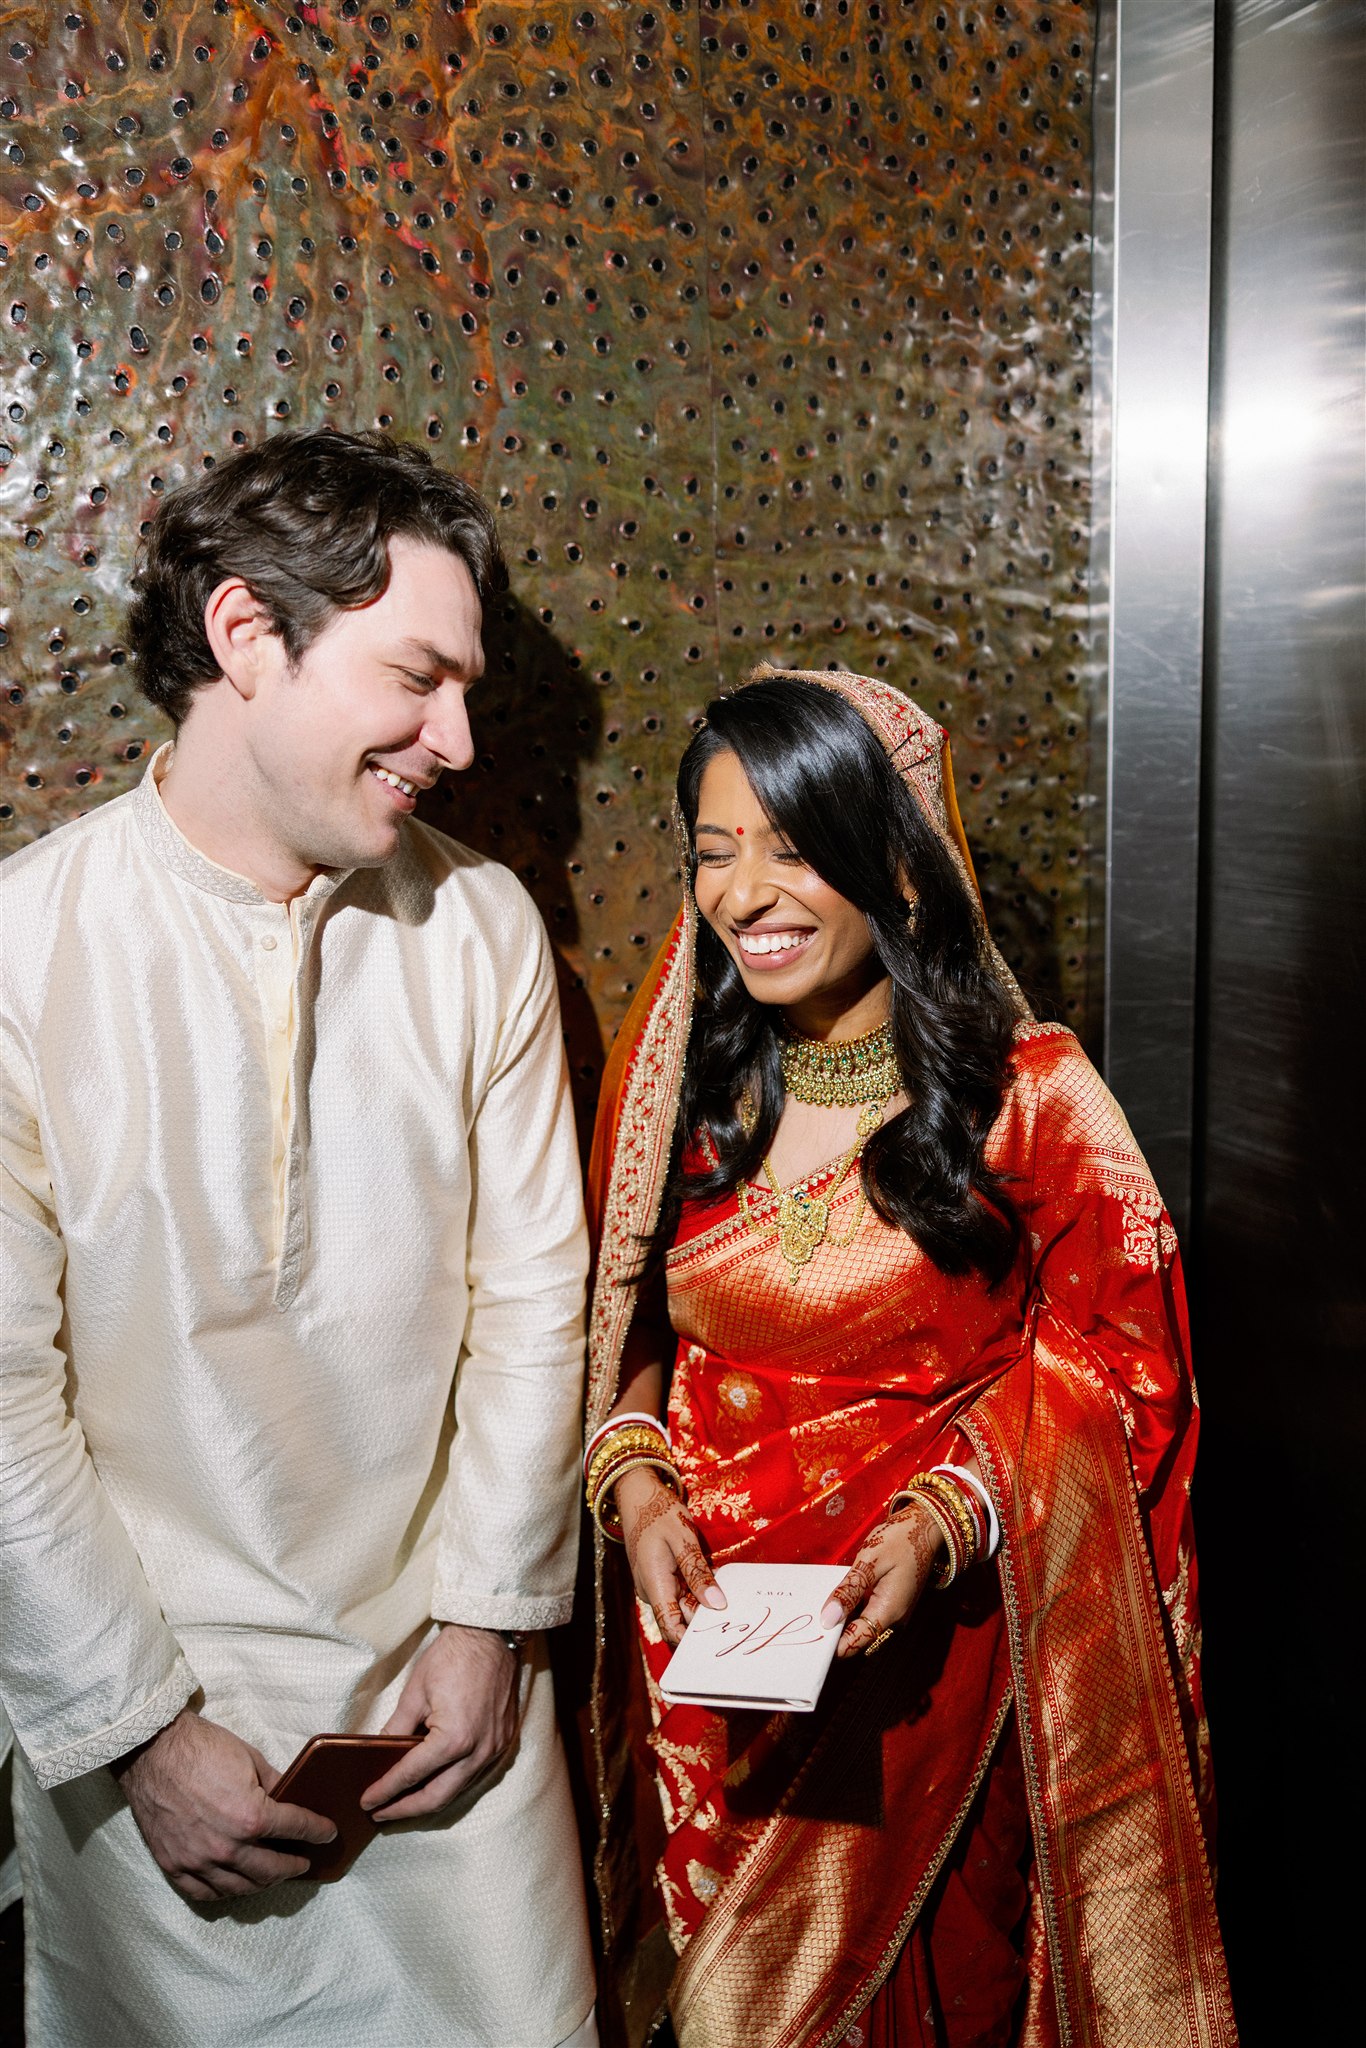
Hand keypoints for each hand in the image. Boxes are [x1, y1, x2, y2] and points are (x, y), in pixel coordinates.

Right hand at [111, 1708, 337, 1901]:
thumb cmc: (202, 1749)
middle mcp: (228, 1847)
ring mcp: (199, 1861)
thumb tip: (289, 1797)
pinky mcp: (174, 1866)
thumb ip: (274, 1784)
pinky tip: (236, 1884)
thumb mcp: (251, 1758)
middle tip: (304, 1862)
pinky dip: (226, 1891)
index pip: (297, 1829)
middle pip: (272, 1869)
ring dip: (264, 1883)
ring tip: (274, 1874)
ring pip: (241, 1888)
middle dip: (294, 1866)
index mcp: (251, 1817)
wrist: (153, 1750)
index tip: (328, 1833)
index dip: (318, 1830)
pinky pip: (206, 1893)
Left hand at [362, 1623, 520, 1821]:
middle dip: (406, 1809)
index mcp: (453, 1739)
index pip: (411, 1775)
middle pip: (437, 1797)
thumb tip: (379, 1752)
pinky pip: (474, 1773)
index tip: (368, 1802)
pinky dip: (452, 1782)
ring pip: (458, 1790)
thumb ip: (397, 1727)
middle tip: (382, 1813)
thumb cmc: (453, 1656)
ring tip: (404, 1802)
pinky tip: (435, 1780)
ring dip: (430, 1799)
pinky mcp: (504, 1742)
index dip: (386, 1791)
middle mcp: (478, 1751)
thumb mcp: (416, 1691)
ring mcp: (495, 1749)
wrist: (492, 1634)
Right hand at [616, 1466, 725, 1646]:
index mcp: (655, 1585)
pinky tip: (715, 1582)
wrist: (637, 1495)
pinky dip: (698, 1589)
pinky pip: (681, 1592)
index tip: (720, 1640)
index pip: (671, 1629)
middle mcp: (653, 1591)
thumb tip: (717, 1604)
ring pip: (683, 1605)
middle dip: (706, 1619)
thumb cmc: (659, 1513)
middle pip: (681, 1619)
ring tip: (731, 1598)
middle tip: (737, 1615)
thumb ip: (698, 1572)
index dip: (693, 1641)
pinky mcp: (661, 1577)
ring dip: (704, 1602)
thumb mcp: (682, 1538)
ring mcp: (656, 1585)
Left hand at [820, 1501, 944, 1658]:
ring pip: (862, 1623)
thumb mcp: (870, 1560)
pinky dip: (853, 1606)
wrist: (925, 1528)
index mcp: (889, 1610)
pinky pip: (868, 1612)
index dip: (834, 1644)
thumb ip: (850, 1590)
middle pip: (858, 1635)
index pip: (857, 1642)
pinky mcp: (891, 1602)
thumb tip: (828, 1618)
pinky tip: (840, 1595)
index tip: (813, 1638)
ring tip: (820, 1605)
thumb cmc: (900, 1539)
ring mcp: (894, 1611)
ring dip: (843, 1616)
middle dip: (835, 1628)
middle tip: (810, 1616)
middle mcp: (893, 1617)